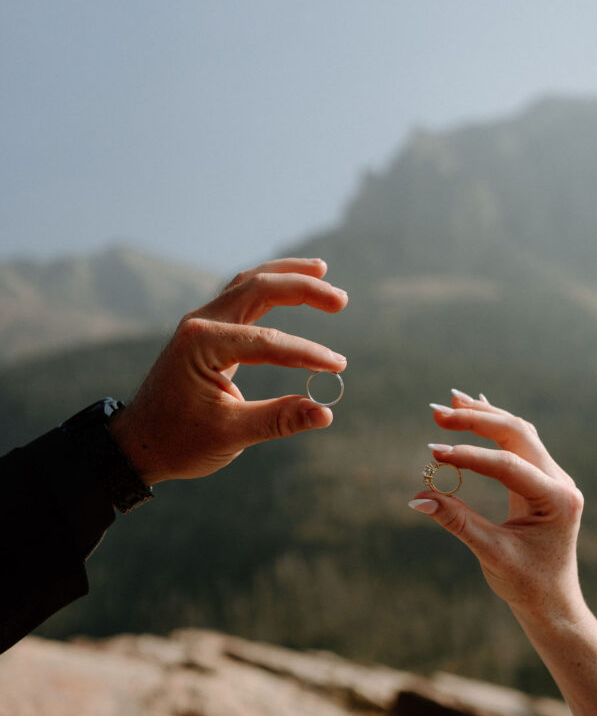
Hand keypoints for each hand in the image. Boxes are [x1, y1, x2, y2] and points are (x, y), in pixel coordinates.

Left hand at [110, 258, 346, 483]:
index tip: (337, 368)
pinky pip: (242, 297)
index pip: (267, 342)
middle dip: (302, 288)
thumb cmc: (178, 441)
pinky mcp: (206, 332)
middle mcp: (200, 323)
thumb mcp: (230, 435)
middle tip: (341, 300)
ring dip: (286, 276)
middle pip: (258, 287)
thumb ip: (279, 419)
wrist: (137, 445)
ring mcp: (201, 323)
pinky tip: (292, 284)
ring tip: (323, 271)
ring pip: (249, 283)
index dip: (307, 354)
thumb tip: (326, 413)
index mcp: (202, 344)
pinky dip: (270, 287)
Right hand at [410, 392, 585, 626]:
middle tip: (436, 414)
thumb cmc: (527, 584)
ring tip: (450, 402)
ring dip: (483, 417)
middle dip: (475, 421)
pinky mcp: (541, 480)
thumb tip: (418, 497)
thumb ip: (457, 522)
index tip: (433, 452)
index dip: (468, 456)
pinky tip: (475, 407)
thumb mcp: (491, 553)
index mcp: (556, 499)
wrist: (554, 603)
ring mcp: (553, 478)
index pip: (506, 465)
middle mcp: (560, 482)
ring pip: (518, 432)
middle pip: (516, 433)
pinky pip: (519, 444)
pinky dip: (494, 427)